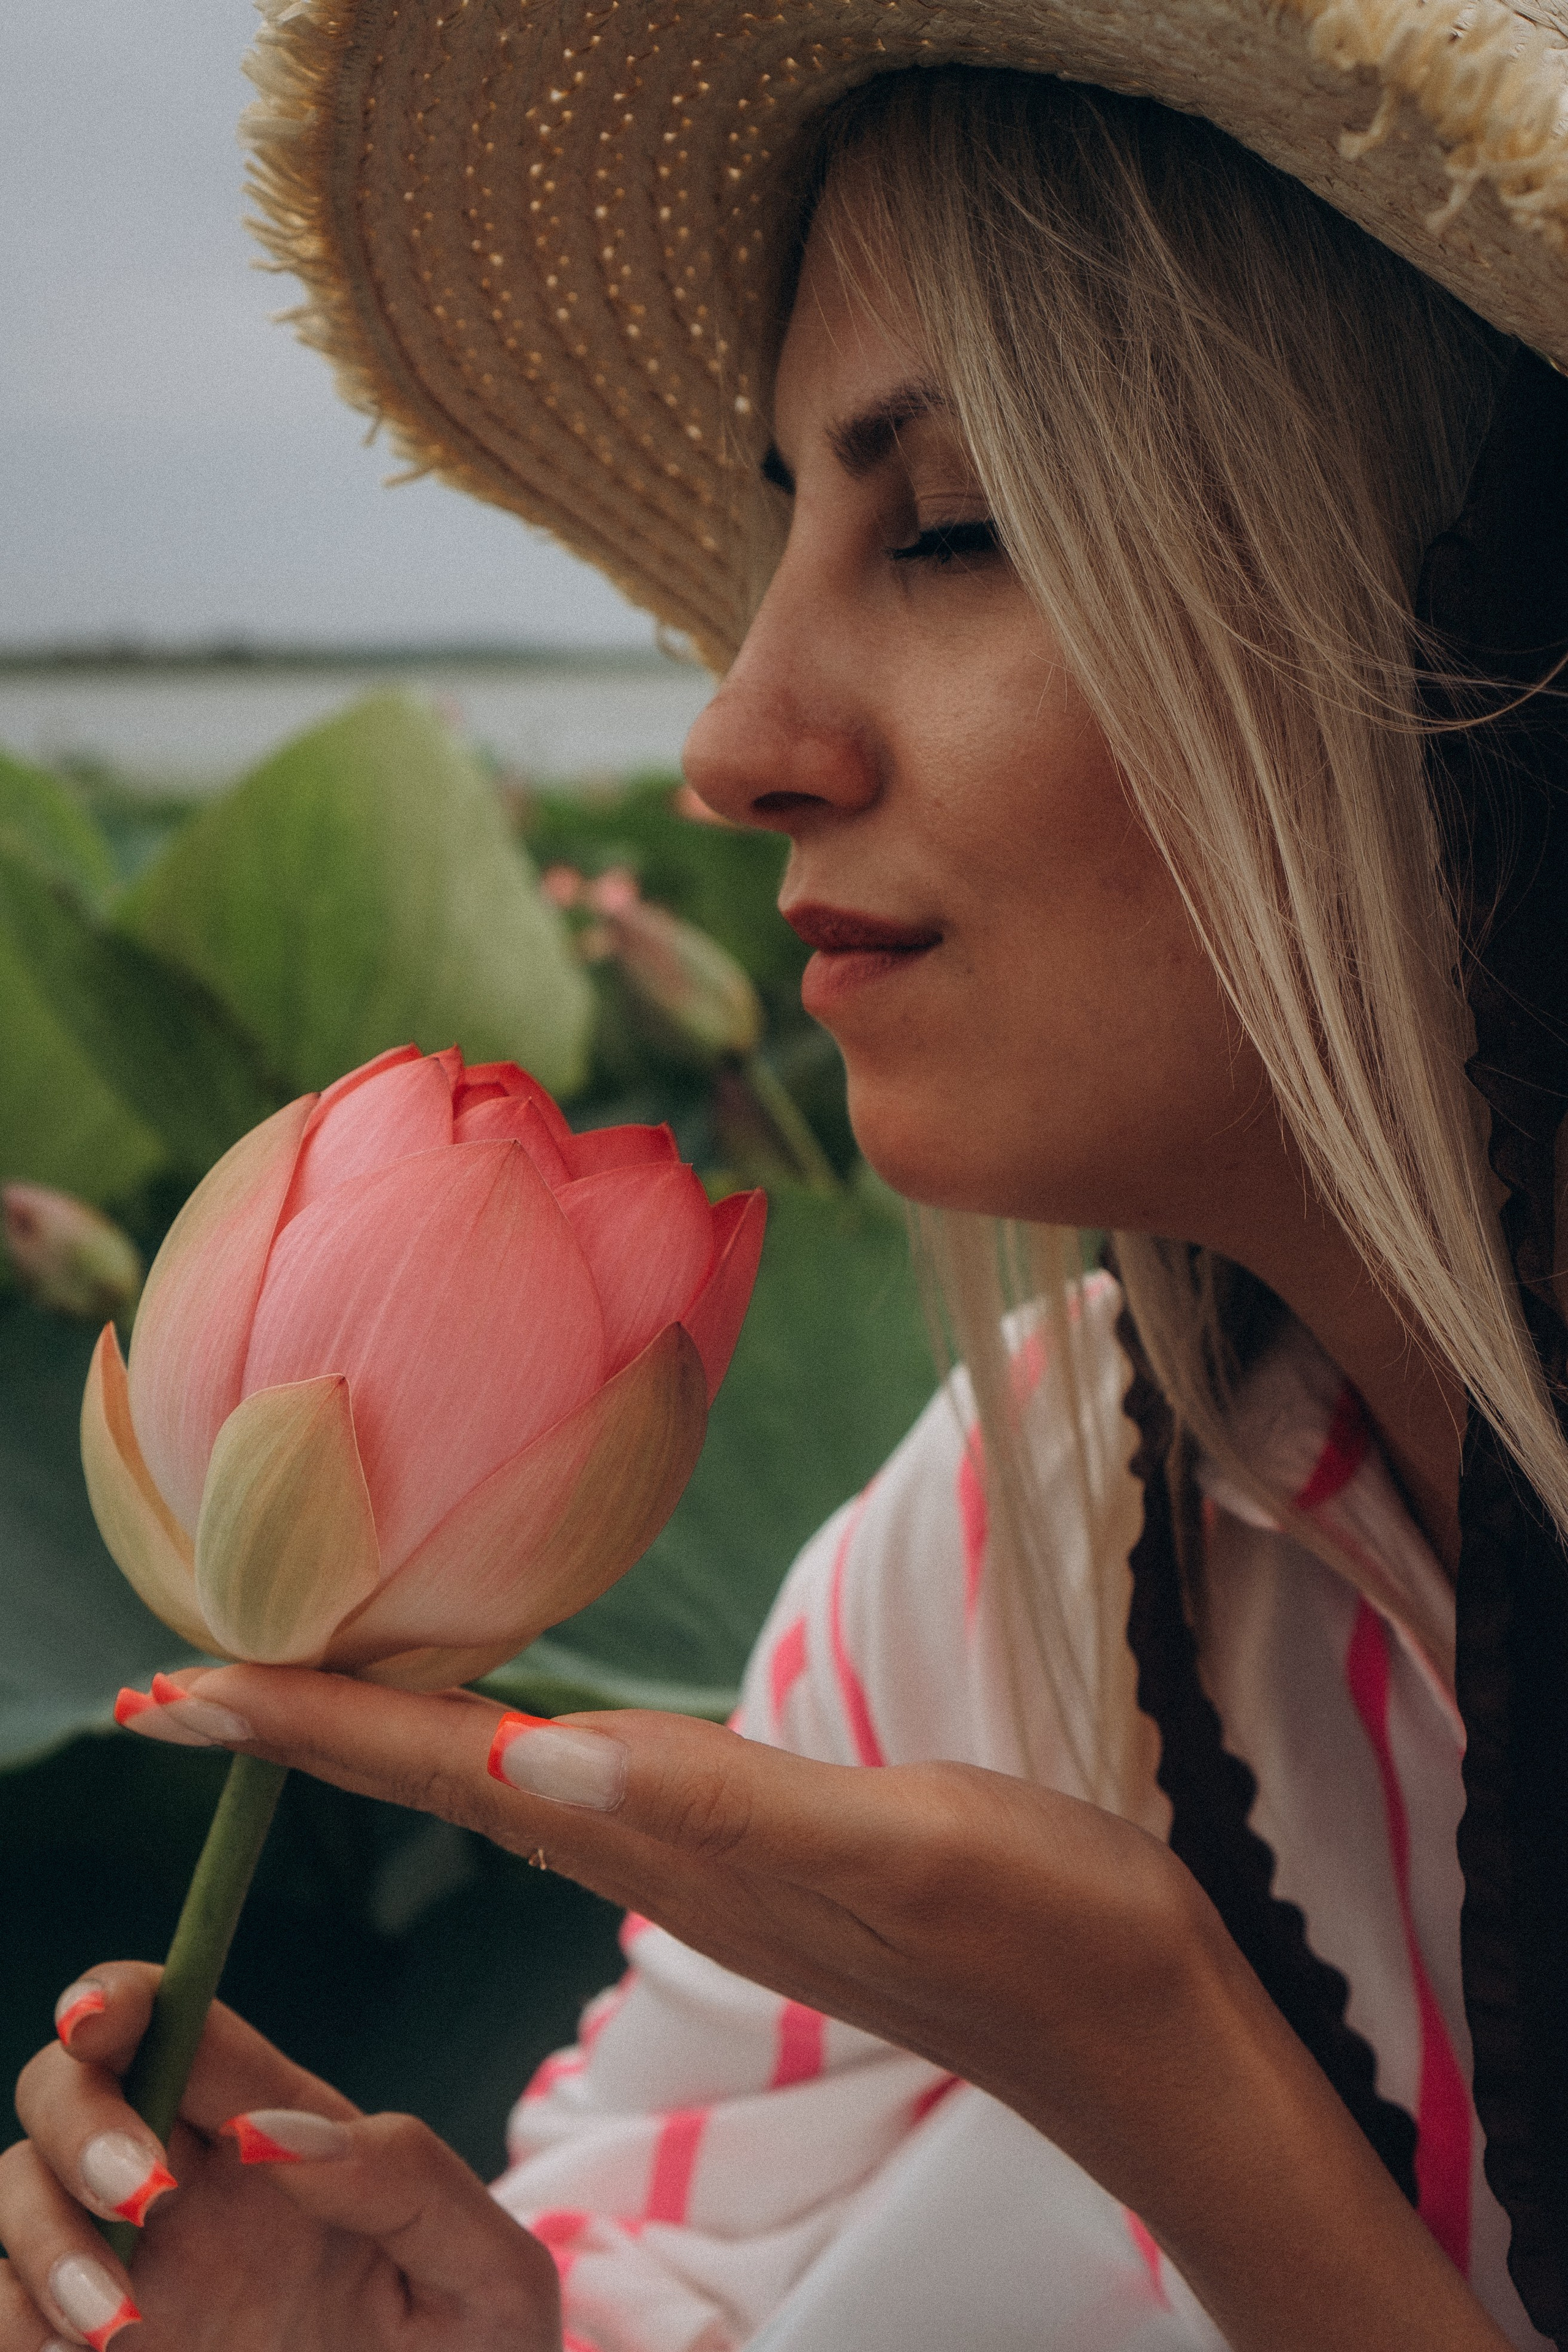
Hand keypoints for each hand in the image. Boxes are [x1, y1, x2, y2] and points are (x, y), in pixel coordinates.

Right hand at [0, 1963, 559, 2351]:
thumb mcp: (490, 2282)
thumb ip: (409, 2183)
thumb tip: (276, 2130)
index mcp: (283, 2135)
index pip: (181, 2023)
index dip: (120, 1997)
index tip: (94, 2020)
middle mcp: (193, 2189)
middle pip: (72, 2087)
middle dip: (78, 2119)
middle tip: (147, 2194)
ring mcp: (138, 2275)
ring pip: (20, 2194)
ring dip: (44, 2241)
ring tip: (123, 2329)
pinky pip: (2, 2313)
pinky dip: (11, 2321)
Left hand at [118, 1668, 1509, 2351]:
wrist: (1132, 2020)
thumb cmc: (1042, 1924)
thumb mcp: (896, 1845)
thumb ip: (717, 1806)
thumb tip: (530, 1756)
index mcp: (661, 1845)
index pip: (438, 1774)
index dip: (299, 1730)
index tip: (163, 1695)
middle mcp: (653, 1858)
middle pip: (434, 1781)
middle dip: (299, 1731)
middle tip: (171, 1687)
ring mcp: (701, 1863)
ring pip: (497, 1785)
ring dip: (381, 1739)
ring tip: (292, 1691)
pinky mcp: (754, 1857)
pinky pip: (579, 1789)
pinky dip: (496, 1745)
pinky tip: (492, 1729)